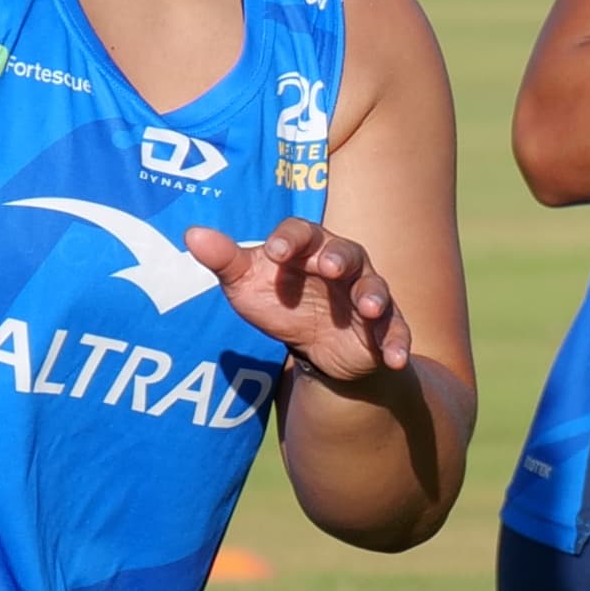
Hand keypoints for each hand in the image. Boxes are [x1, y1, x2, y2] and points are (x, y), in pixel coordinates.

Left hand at [184, 218, 411, 384]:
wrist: (313, 345)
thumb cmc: (279, 302)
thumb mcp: (247, 285)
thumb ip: (224, 260)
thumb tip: (192, 234)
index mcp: (308, 246)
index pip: (302, 232)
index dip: (290, 239)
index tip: (275, 252)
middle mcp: (343, 264)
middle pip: (346, 252)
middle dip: (338, 258)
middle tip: (328, 267)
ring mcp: (366, 294)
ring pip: (375, 288)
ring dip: (373, 296)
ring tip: (368, 308)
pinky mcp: (383, 326)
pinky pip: (395, 331)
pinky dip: (397, 343)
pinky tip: (396, 358)